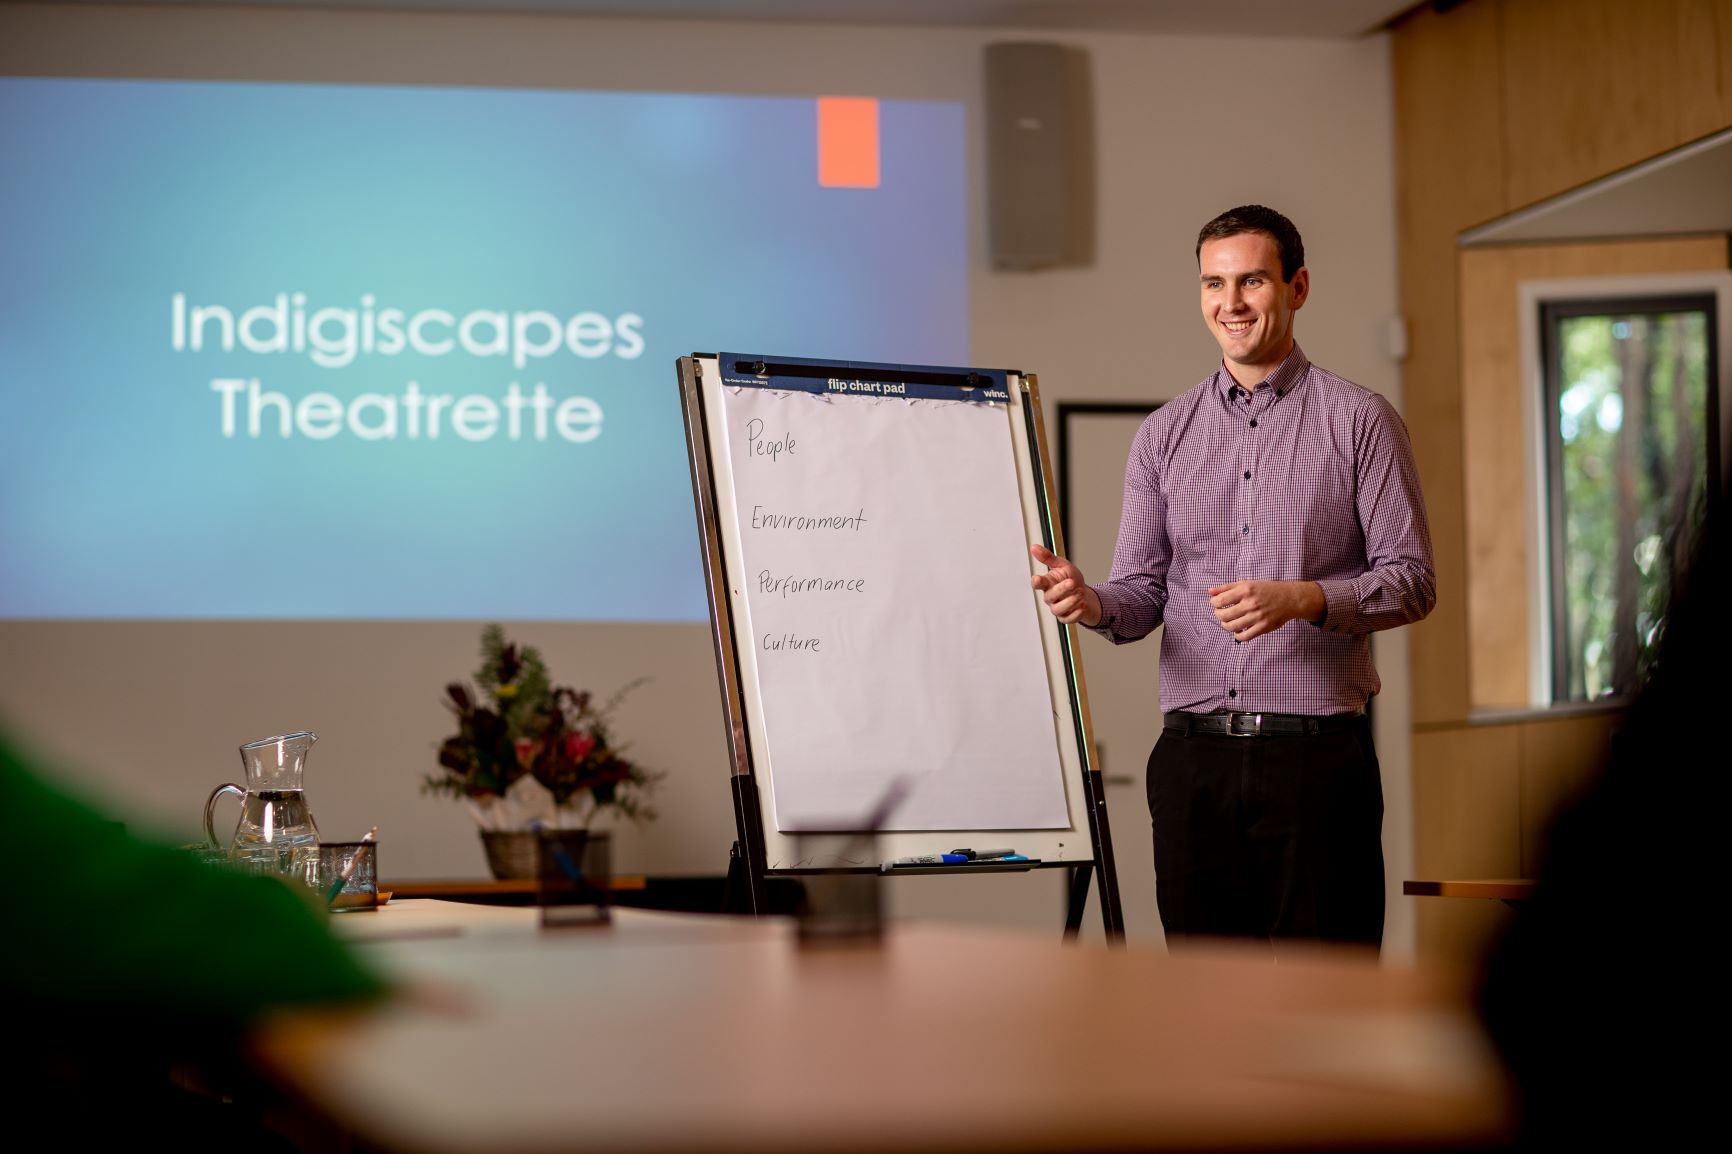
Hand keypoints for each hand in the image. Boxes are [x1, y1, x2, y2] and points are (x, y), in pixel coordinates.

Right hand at [1030, 544, 1101, 626]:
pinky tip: (1083, 605)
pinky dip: (1076, 613)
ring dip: (1070, 602)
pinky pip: (1068, 619)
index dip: (1037, 582)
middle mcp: (1050, 597)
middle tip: (1072, 582)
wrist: (1084, 594)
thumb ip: (1048, 558)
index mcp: (1047, 583)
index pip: (1037, 584)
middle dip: (1061, 589)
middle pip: (1049, 596)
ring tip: (1080, 594)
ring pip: (1058, 609)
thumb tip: (1034, 547)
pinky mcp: (1065, 617)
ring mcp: (1057, 608)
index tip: (1037, 579)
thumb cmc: (1071, 579)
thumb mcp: (1062, 565)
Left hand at [1207, 580, 1322, 641]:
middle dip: (1218, 615)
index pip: (1220, 600)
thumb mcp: (1246, 584)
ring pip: (1232, 627)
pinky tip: (1238, 631)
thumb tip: (1209, 591)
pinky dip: (1237, 636)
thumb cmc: (1266, 590)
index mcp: (1245, 590)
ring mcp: (1257, 616)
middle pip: (1223, 615)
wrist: (1289, 598)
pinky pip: (1244, 637)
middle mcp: (1250, 603)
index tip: (1216, 604)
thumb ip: (1226, 587)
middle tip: (1221, 614)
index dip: (1214, 604)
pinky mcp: (1263, 627)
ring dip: (1226, 626)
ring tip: (1228, 622)